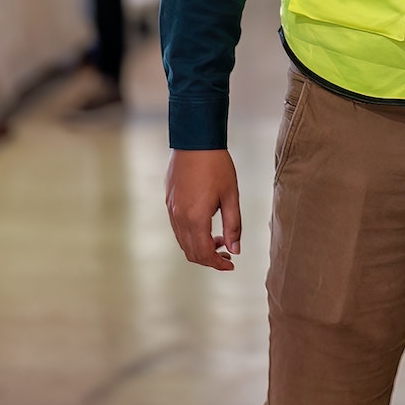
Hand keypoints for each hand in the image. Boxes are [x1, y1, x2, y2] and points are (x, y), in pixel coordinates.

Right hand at [166, 148, 241, 270]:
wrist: (195, 141)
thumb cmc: (216, 165)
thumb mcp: (231, 196)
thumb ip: (234, 225)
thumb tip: (235, 250)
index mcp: (196, 218)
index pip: (204, 254)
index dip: (218, 264)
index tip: (231, 264)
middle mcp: (179, 217)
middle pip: (191, 252)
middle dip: (209, 258)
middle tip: (227, 253)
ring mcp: (171, 210)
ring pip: (183, 241)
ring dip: (200, 247)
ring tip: (219, 238)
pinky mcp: (169, 202)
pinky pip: (177, 228)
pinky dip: (191, 235)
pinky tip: (206, 225)